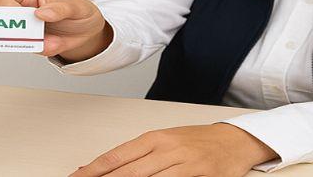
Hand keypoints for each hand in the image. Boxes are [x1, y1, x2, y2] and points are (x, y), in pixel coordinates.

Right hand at [0, 0, 111, 61]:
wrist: (86, 32)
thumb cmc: (79, 13)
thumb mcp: (76, 8)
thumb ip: (59, 9)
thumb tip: (41, 13)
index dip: (2, 7)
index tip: (14, 21)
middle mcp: (18, 7)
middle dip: (3, 26)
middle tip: (26, 35)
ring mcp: (17, 24)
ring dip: (18, 40)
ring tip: (46, 40)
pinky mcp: (22, 40)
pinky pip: (15, 46)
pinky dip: (28, 48)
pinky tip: (48, 44)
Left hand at [70, 123, 277, 176]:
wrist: (235, 140)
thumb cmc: (197, 141)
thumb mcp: (164, 142)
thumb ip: (138, 156)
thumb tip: (105, 167)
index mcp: (153, 138)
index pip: (116, 156)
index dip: (94, 169)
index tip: (77, 176)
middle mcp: (166, 149)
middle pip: (127, 171)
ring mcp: (184, 163)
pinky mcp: (200, 175)